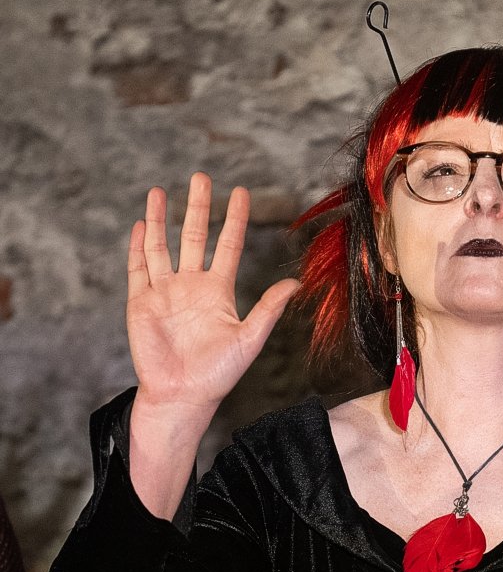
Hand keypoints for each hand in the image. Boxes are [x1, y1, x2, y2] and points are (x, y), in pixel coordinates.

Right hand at [127, 172, 300, 412]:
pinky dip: (138, 246)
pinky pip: (137, 268)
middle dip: (197, 207)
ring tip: (160, 190)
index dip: (233, 219)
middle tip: (201, 176)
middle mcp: (191, 285)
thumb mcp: (250, 338)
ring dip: (161, 219)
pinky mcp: (140, 302)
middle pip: (193, 236)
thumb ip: (269, 308)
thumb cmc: (218, 373)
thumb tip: (296, 283)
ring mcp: (164, 292)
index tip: (241, 192)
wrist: (183, 395)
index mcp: (218, 291)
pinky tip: (142, 224)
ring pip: (161, 247)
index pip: (227, 245)